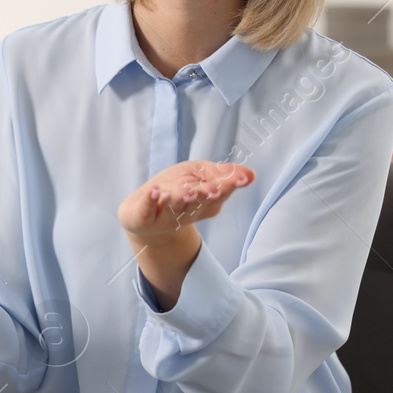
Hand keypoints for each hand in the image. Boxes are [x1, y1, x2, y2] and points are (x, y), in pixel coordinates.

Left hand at [118, 160, 253, 246]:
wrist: (141, 216)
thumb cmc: (175, 190)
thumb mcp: (200, 175)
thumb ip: (224, 174)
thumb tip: (251, 175)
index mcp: (204, 203)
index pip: (218, 194)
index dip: (228, 186)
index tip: (239, 180)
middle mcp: (186, 211)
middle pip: (198, 202)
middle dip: (206, 195)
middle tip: (214, 189)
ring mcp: (165, 216)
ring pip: (175, 207)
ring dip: (181, 198)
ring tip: (187, 190)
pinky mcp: (143, 218)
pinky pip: (147, 211)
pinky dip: (150, 201)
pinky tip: (153, 191)